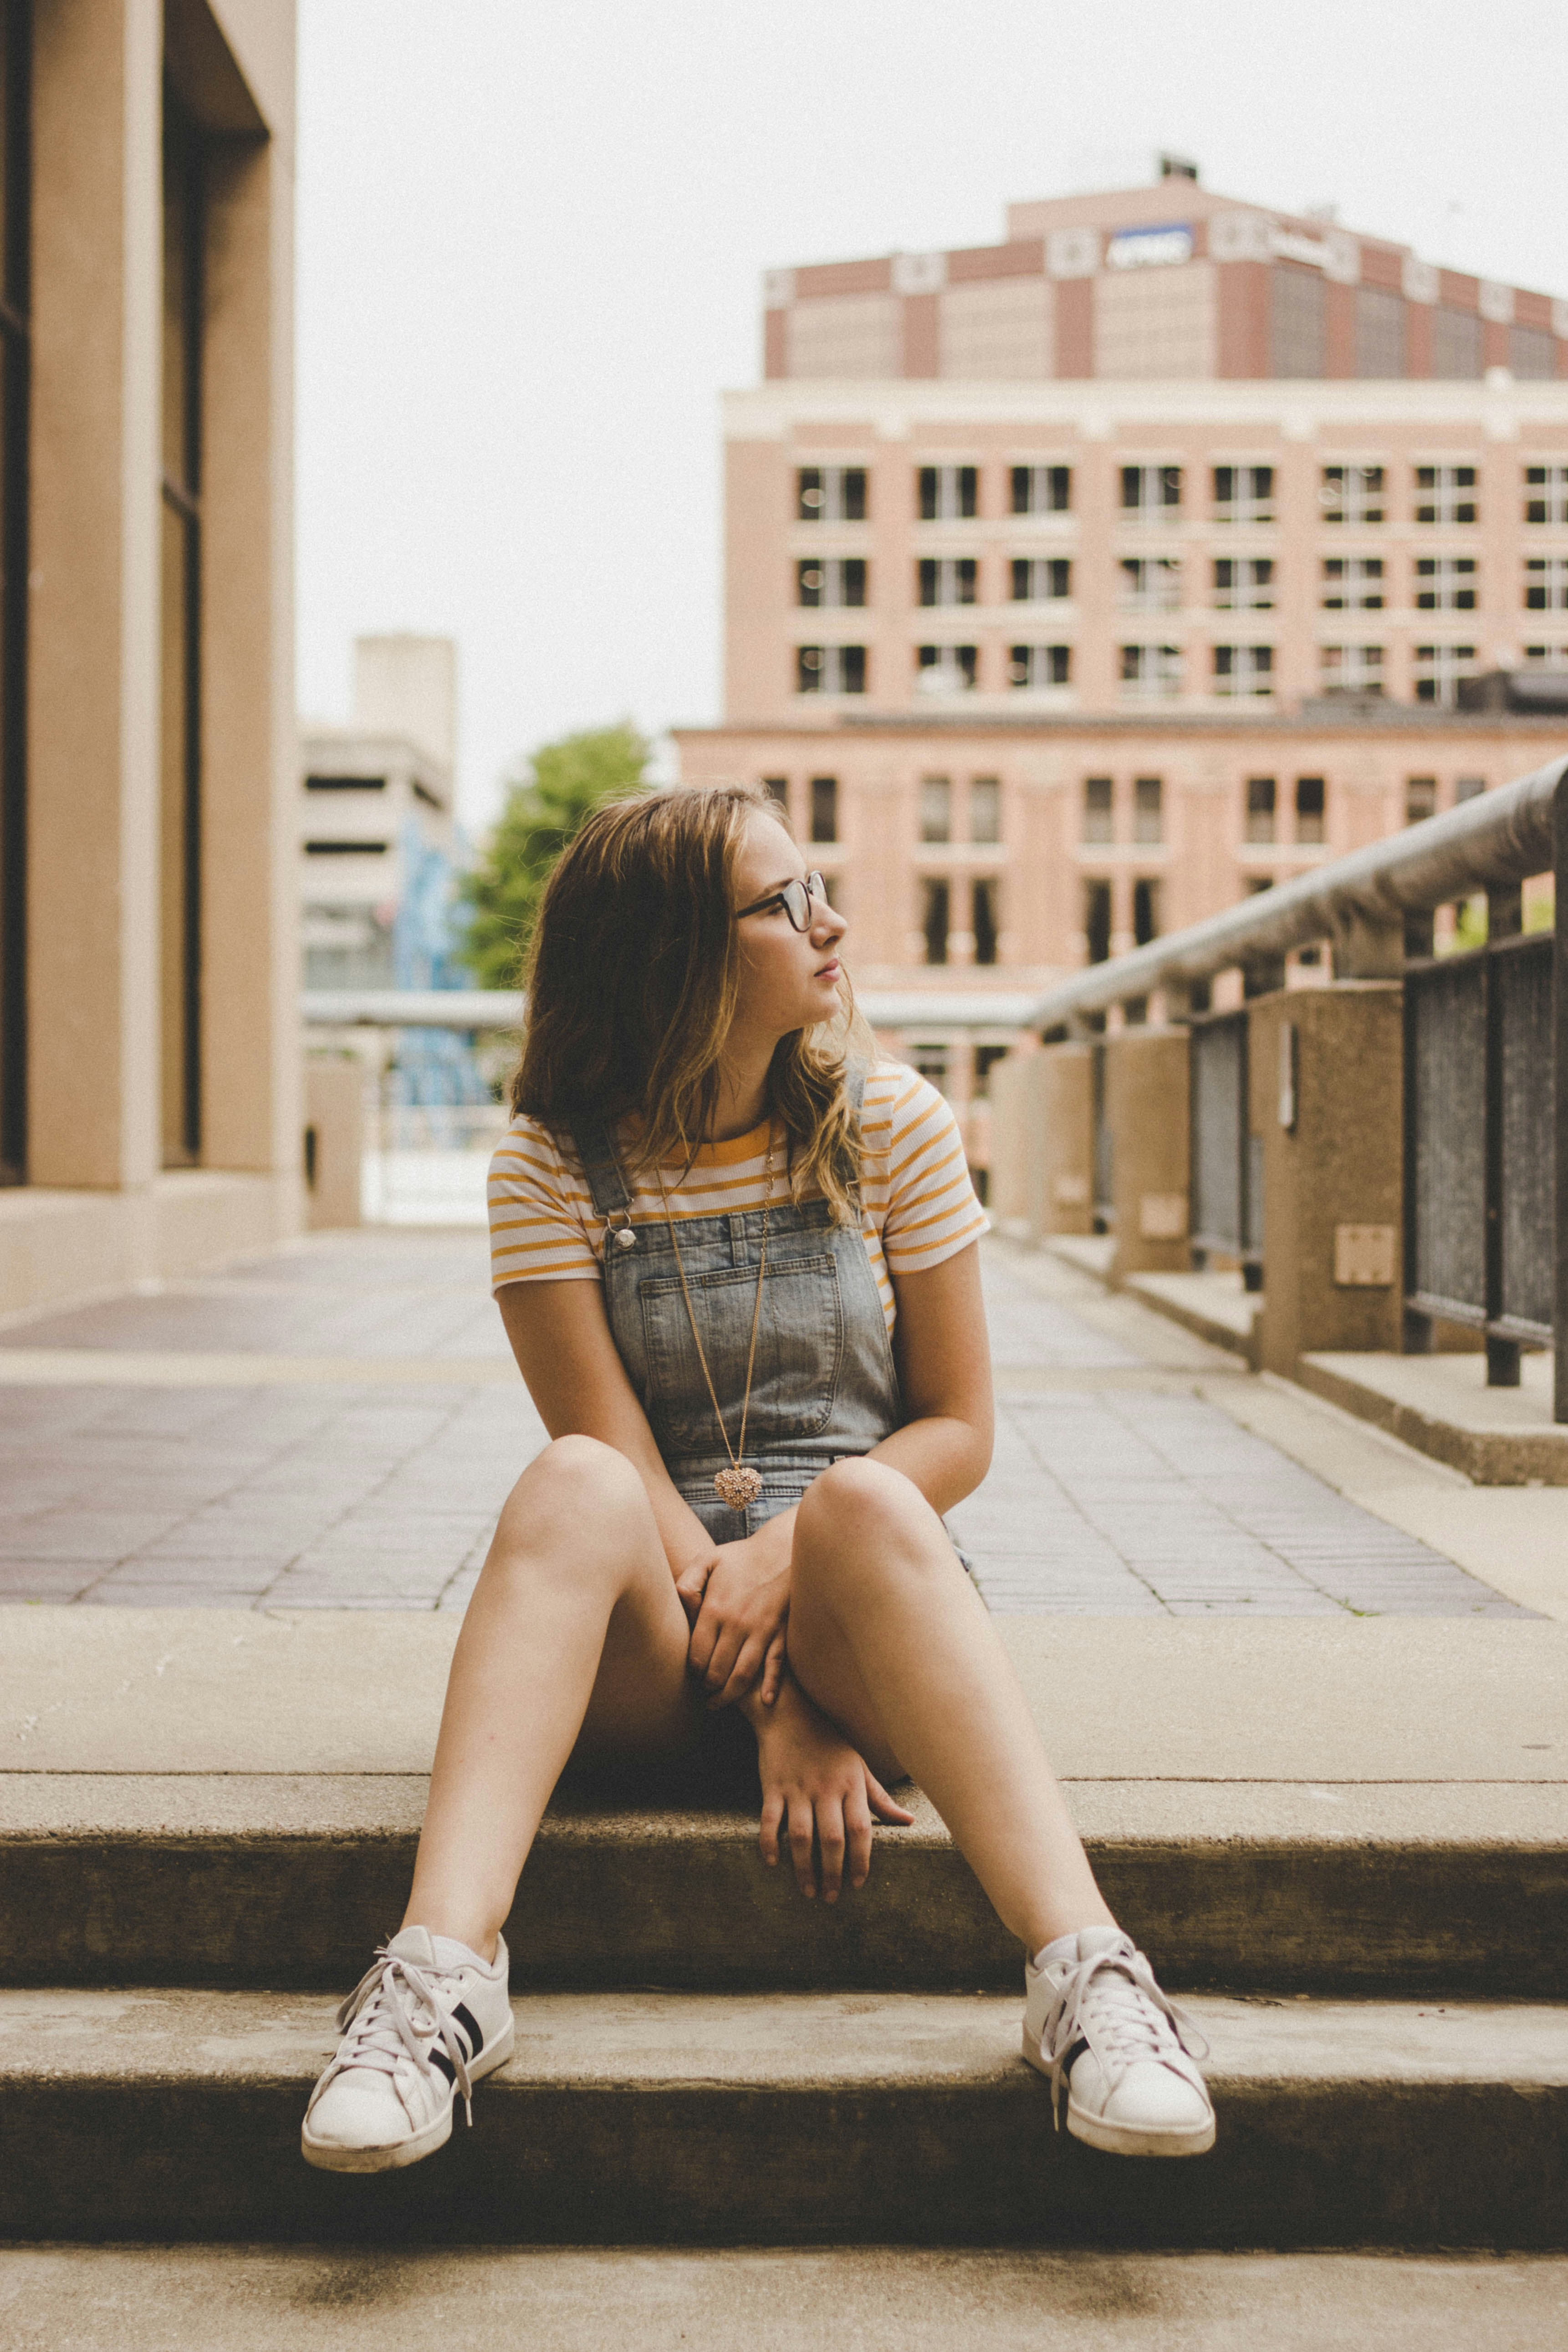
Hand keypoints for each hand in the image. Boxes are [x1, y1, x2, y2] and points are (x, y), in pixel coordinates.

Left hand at [678, 1525, 791, 1710]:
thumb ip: (687, 1583)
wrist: (785, 1549)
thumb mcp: (708, 1560)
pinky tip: (764, 1701)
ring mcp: (762, 1631)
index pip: (697, 1654)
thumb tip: (680, 1609)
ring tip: (718, 1702)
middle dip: (707, 1687)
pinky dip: (770, 1686)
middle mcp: (737, 1624)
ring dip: (729, 1695)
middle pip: (717, 1671)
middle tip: (703, 1692)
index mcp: (716, 1608)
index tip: (691, 1675)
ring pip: (743, 1676)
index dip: (692, 1670)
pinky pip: (776, 1666)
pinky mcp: (782, 1633)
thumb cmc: (742, 1556)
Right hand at [753, 1678, 914, 1900]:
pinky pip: (770, 1820)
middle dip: (832, 1873)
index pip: (861, 1830)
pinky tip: (773, 1863)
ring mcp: (797, 1788)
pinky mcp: (772, 1786)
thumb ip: (880, 1798)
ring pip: (800, 1836)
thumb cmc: (830, 1744)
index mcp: (851, 1784)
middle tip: (830, 1898)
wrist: (790, 1715)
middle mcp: (826, 1788)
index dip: (861, 1860)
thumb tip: (909, 1822)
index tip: (858, 1884)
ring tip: (808, 1890)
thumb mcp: (859, 1767)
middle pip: (832, 1839)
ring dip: (804, 1868)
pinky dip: (769, 1843)